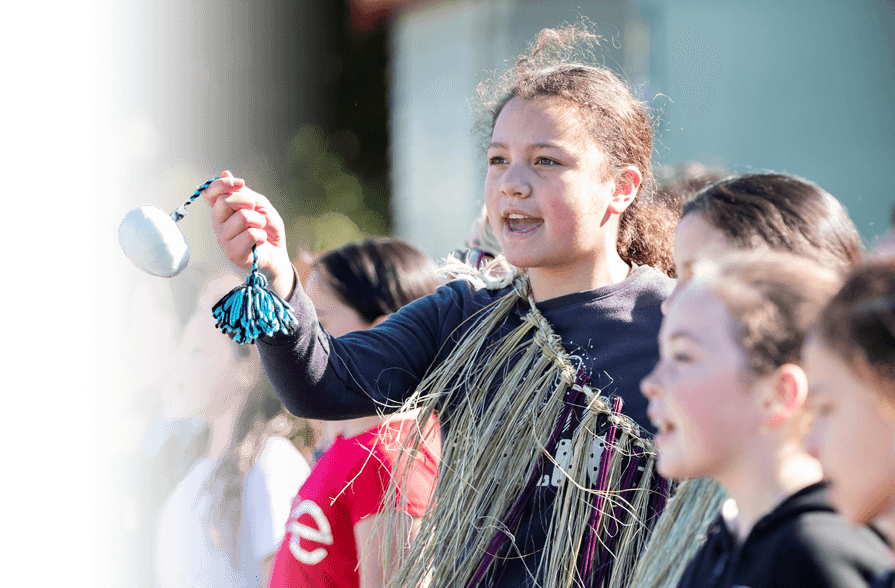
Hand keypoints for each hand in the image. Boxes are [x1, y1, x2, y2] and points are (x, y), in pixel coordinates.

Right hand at [202, 170, 295, 297]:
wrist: (278, 255)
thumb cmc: (267, 229)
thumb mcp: (260, 205)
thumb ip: (243, 193)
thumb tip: (224, 173)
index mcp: (221, 211)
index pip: (210, 193)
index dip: (222, 184)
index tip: (240, 183)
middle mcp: (218, 224)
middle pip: (225, 202)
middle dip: (247, 202)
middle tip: (257, 211)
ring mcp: (223, 240)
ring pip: (243, 217)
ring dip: (259, 221)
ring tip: (260, 229)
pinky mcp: (233, 253)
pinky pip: (251, 234)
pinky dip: (262, 235)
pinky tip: (260, 242)